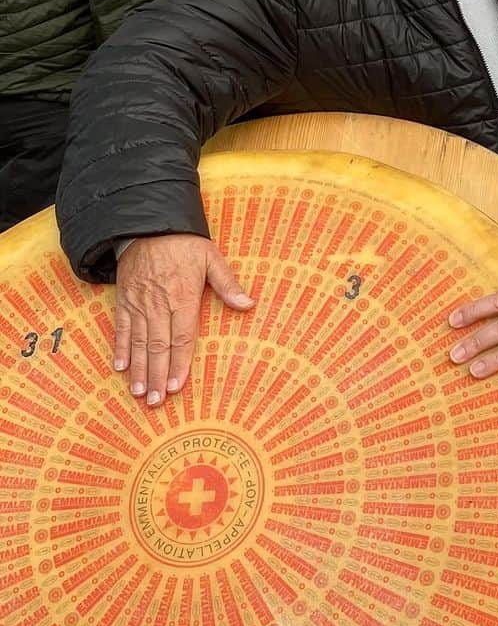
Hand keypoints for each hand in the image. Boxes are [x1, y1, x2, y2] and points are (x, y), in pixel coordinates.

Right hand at [114, 234, 254, 408]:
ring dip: (139, 369)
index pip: (182, 337)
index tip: (176, 386)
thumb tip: (249, 305)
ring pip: (139, 342)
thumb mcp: (211, 257)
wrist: (147, 224)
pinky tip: (120, 367)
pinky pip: (122, 328)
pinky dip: (121, 348)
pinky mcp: (124, 299)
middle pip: (158, 346)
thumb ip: (228, 284)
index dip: (179, 364)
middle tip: (156, 401)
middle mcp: (159, 304)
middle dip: (157, 376)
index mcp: (183, 296)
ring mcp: (139, 303)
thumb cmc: (184, 243)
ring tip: (140, 392)